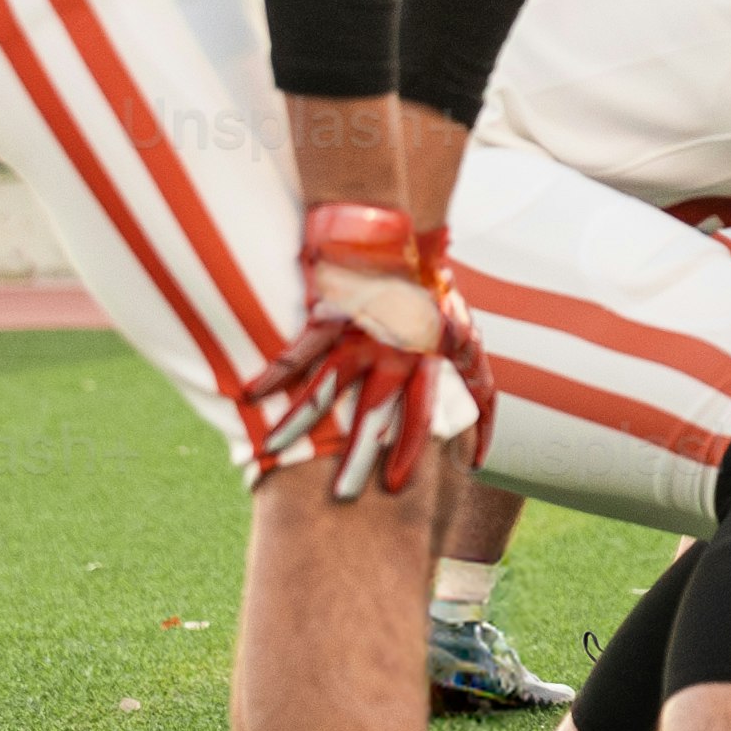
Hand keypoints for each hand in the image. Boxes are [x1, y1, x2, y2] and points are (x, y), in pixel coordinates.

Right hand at [233, 201, 486, 502]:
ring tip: (273, 454)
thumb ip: (478, 391)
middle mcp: (392, 351)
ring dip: (300, 425)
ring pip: (326, 388)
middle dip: (359, 457)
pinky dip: (272, 375)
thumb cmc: (434, 291)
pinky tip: (248, 397)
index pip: (422, 416)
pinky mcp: (326, 315)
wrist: (397, 234)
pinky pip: (296, 351)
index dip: (412, 452)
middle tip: (343, 496)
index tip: (400, 488)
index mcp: (425, 360)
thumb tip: (481, 454)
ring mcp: (356, 334)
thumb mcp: (469, 340)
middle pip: (374, 413)